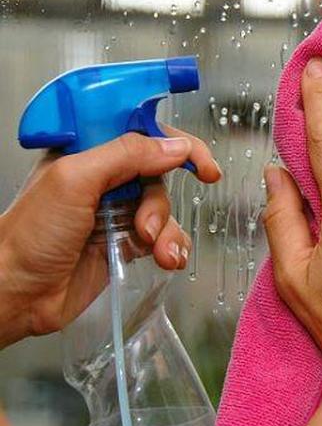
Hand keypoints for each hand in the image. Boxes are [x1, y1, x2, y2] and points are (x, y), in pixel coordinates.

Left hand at [0, 126, 220, 347]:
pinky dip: (172, 248)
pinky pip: (165, 238)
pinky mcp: (126, 243)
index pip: (142, 131)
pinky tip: (167, 261)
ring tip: (155, 252)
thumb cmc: (31, 234)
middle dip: (161, 202)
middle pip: (160, 174)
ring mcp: (117, 212)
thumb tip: (176, 146)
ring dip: (167, 231)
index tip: (200, 163)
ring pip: (165, 210)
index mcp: (88, 152)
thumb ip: (126, 155)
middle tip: (147, 225)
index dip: (176, 142)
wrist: (17, 294)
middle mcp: (105, 179)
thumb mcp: (75, 180)